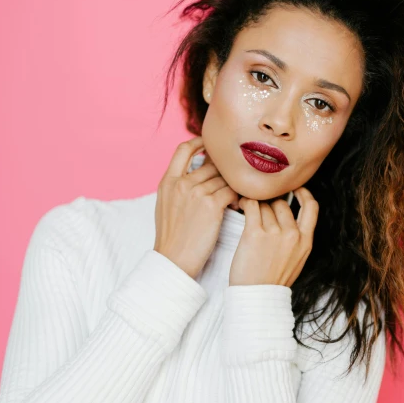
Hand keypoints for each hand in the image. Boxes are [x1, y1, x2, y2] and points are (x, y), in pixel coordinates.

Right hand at [154, 135, 238, 278]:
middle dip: (224, 174)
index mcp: (168, 182)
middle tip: (232, 184)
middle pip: (211, 165)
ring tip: (235, 200)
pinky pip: (232, 192)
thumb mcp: (165, 206)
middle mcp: (181, 183)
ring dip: (233, 187)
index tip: (209, 144)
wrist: (174, 260)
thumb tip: (194, 176)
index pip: (183, 149)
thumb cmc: (172, 238)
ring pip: (224, 179)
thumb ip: (178, 188)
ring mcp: (196, 192)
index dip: (198, 142)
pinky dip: (238, 199)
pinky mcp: (211, 205)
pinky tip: (236, 208)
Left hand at [228, 188, 318, 286]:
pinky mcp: (255, 233)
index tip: (293, 188)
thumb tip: (290, 218)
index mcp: (306, 241)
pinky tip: (240, 205)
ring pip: (264, 204)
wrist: (256, 297)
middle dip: (268, 202)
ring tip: (245, 207)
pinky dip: (244, 202)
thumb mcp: (296, 260)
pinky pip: (250, 206)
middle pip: (281, 203)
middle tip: (257, 206)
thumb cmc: (272, 280)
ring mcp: (275, 233)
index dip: (303, 192)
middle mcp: (293, 234)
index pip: (312, 206)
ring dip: (254, 203)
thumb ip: (297, 239)